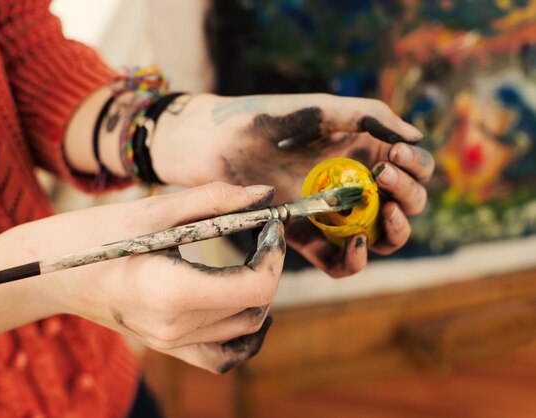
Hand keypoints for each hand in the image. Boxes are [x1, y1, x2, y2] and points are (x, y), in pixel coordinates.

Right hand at [20, 182, 284, 372]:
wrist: (49, 273)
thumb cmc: (93, 235)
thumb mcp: (154, 210)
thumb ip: (213, 199)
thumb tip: (262, 194)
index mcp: (171, 292)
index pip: (255, 288)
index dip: (274, 256)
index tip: (271, 227)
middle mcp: (174, 327)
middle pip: (255, 309)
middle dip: (269, 269)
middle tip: (262, 236)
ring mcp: (169, 342)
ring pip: (244, 331)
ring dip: (258, 296)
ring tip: (250, 263)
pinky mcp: (166, 345)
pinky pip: (220, 354)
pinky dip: (240, 333)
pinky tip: (237, 304)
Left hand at [152, 93, 433, 275]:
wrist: (218, 142)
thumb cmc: (269, 119)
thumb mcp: (325, 110)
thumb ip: (371, 117)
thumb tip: (417, 138)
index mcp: (365, 154)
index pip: (411, 169)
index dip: (416, 168)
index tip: (396, 157)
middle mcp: (354, 187)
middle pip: (405, 205)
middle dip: (409, 196)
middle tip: (386, 179)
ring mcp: (331, 215)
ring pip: (380, 237)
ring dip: (395, 231)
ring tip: (387, 213)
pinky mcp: (305, 237)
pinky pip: (338, 262)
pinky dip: (354, 261)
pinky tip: (357, 242)